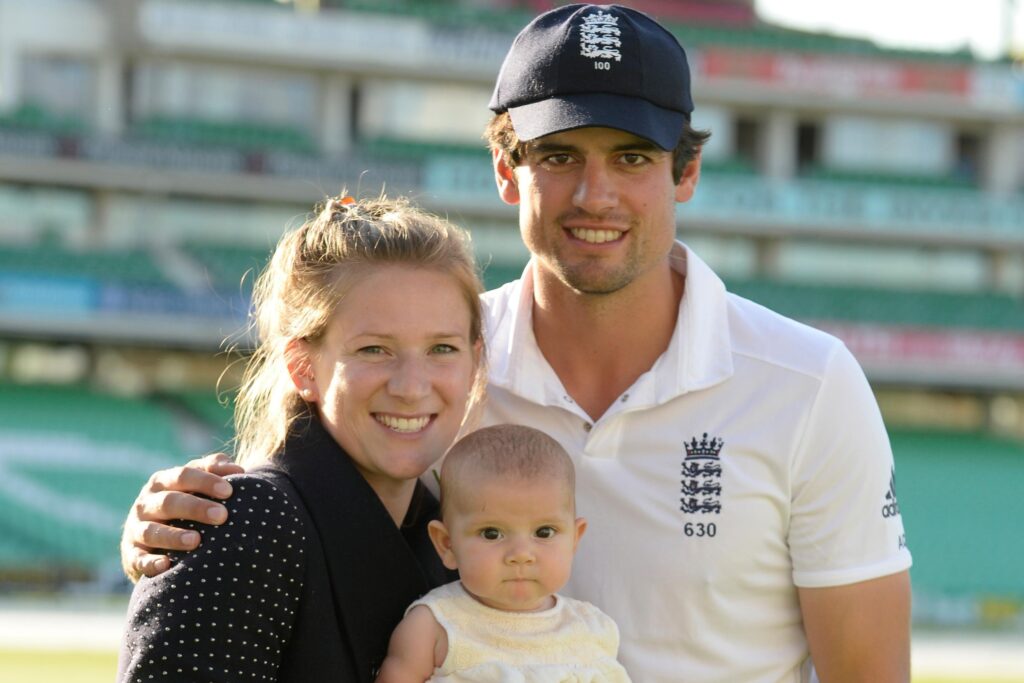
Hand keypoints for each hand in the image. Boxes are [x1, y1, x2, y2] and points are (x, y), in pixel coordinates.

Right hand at [120, 453, 244, 581]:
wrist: (153, 537)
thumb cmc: (186, 503)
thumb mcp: (195, 484)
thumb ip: (214, 471)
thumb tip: (237, 470)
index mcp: (163, 482)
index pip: (183, 475)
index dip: (206, 481)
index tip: (229, 491)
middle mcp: (146, 503)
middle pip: (169, 501)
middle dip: (195, 507)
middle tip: (222, 516)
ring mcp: (136, 529)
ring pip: (151, 531)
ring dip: (172, 536)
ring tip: (196, 541)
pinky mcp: (131, 554)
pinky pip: (137, 559)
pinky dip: (150, 562)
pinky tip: (166, 565)